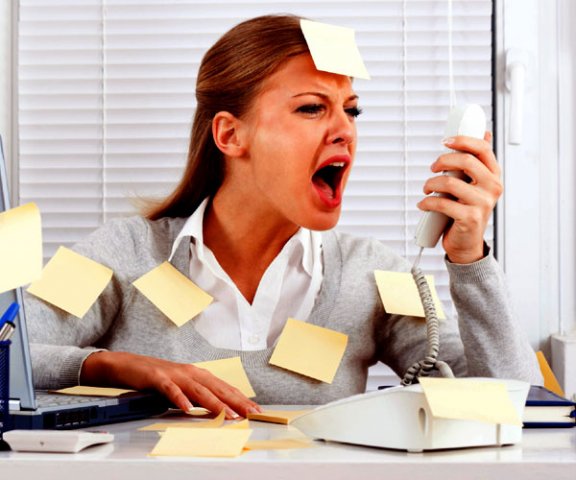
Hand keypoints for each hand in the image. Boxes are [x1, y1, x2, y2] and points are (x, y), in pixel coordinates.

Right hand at [80, 351, 261, 418]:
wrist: (129, 364)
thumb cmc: (157, 378)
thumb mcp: (182, 386)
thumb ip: (197, 395)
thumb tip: (217, 409)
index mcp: (198, 374)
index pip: (224, 387)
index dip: (240, 398)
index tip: (255, 409)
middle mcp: (190, 372)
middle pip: (217, 387)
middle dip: (236, 401)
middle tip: (251, 413)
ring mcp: (175, 374)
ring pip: (199, 389)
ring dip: (215, 403)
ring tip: (228, 414)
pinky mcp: (158, 378)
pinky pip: (171, 389)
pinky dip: (180, 399)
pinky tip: (188, 409)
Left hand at [417, 132, 501, 263]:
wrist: (466, 243)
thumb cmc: (467, 210)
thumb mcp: (474, 184)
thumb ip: (476, 162)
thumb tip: (483, 133)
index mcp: (493, 175)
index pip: (482, 149)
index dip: (462, 140)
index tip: (445, 141)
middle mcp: (492, 188)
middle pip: (465, 161)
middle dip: (442, 161)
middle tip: (432, 169)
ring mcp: (483, 203)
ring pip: (449, 183)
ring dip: (430, 184)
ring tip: (426, 190)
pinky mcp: (470, 218)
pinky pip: (442, 203)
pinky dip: (427, 203)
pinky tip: (423, 204)